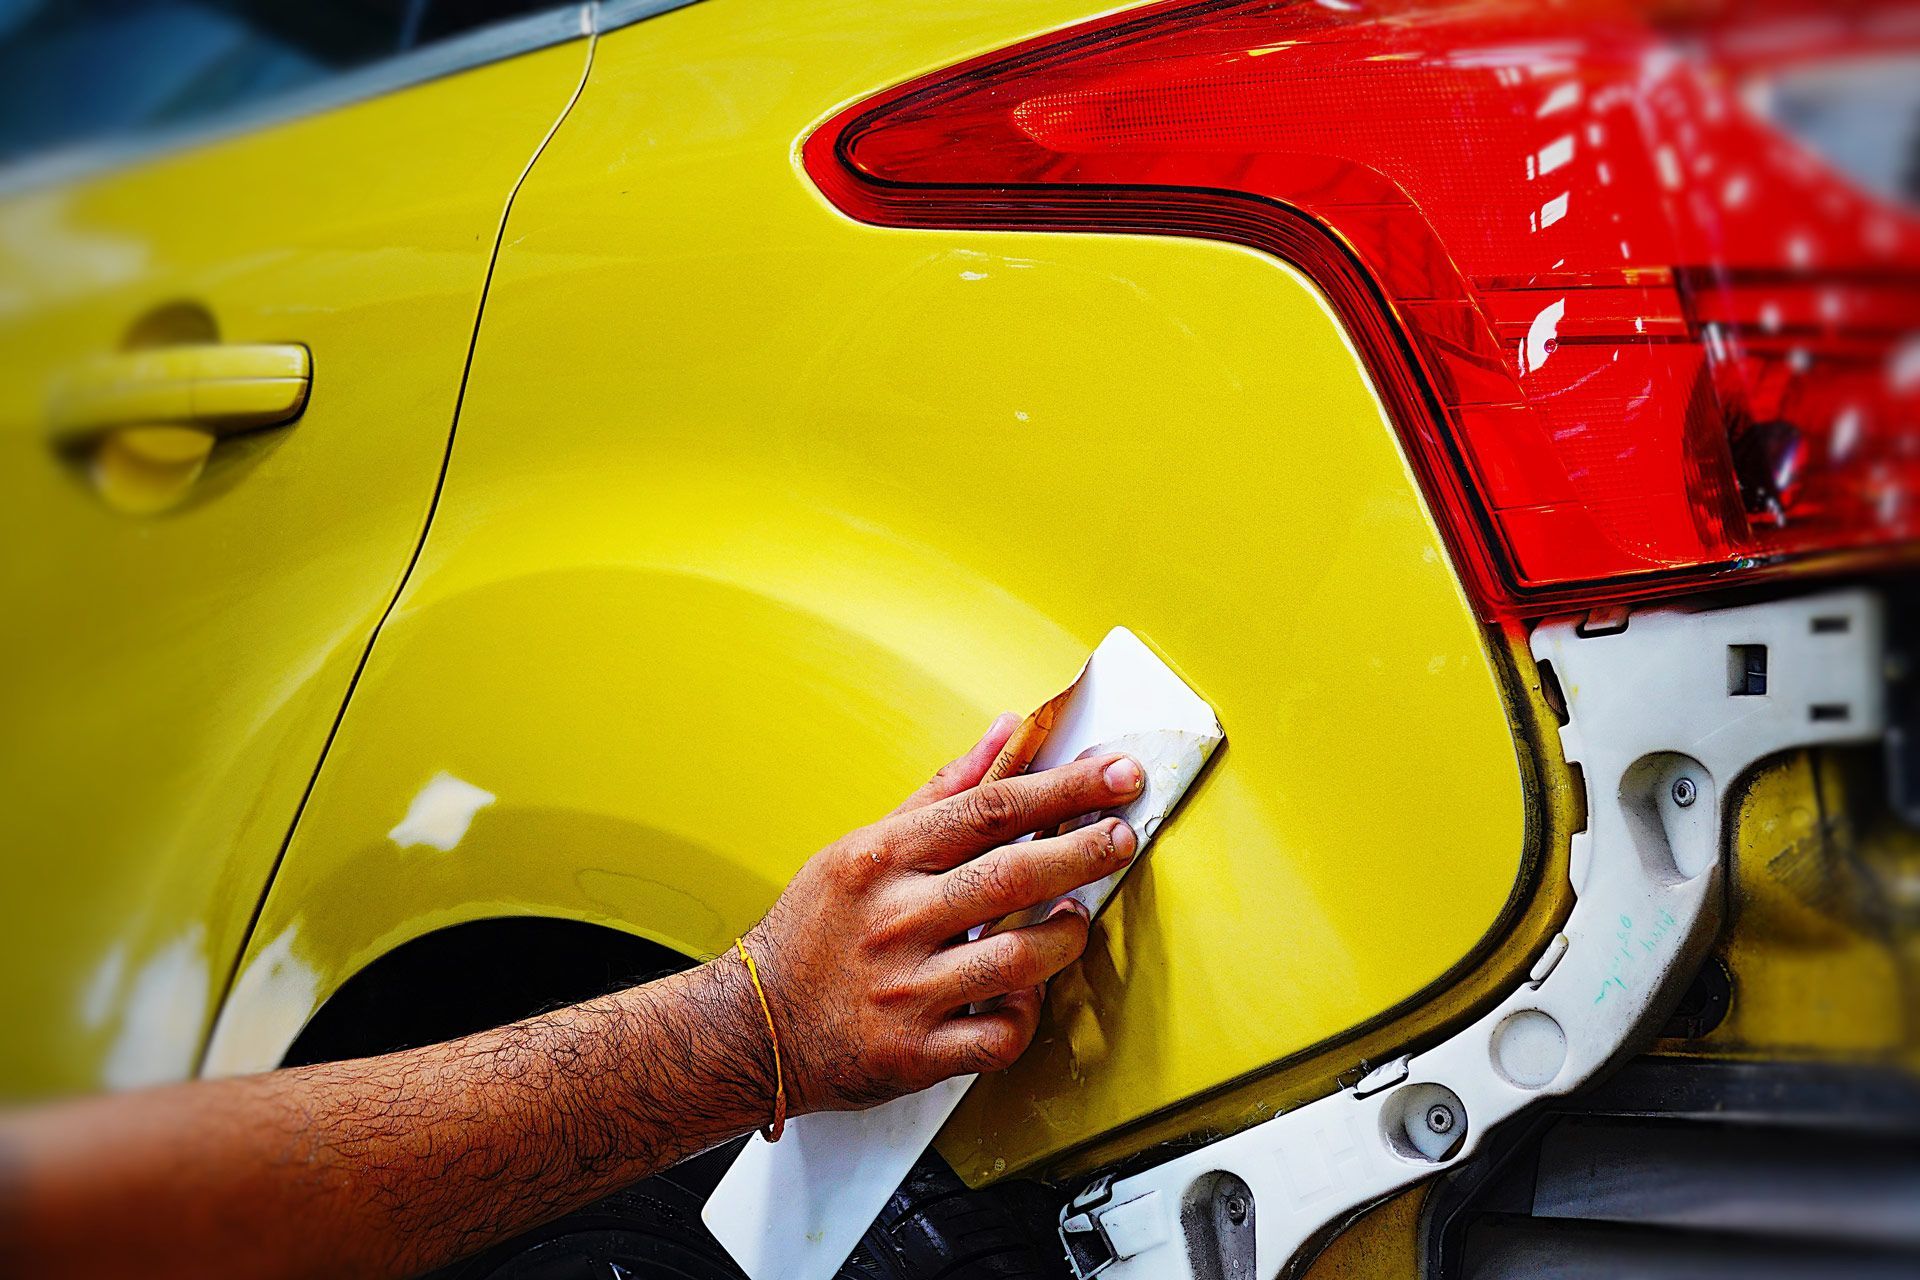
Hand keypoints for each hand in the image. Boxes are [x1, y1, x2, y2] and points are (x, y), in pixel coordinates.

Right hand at [741, 715, 1142, 1113]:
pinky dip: (1027, 1015)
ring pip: (1018, 959)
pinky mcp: (915, 1054)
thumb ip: (944, 791)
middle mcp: (894, 920)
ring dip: (1065, 936)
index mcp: (881, 859)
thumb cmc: (815, 931)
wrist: (751, 1027)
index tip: (1117, 774)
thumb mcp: (865, 845)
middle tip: (1124, 835)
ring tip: (1076, 918)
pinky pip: (999, 1036)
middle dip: (1084, 850)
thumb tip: (1008, 731)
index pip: (990, 809)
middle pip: (1013, 875)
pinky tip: (1028, 994)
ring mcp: (904, 991)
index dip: (1065, 788)